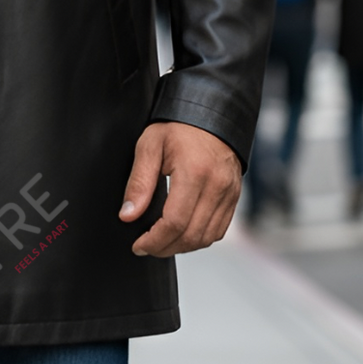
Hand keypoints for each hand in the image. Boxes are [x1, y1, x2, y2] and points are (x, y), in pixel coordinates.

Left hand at [119, 121, 242, 256]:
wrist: (211, 115)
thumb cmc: (178, 128)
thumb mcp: (149, 146)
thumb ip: (139, 183)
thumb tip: (128, 215)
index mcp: (194, 172)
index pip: (174, 222)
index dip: (154, 241)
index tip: (138, 245)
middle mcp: (216, 185)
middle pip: (190, 235)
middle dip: (165, 248)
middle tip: (146, 247)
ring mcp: (229, 193)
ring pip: (206, 237)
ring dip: (182, 247)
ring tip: (162, 242)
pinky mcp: (234, 197)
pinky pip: (218, 230)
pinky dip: (199, 239)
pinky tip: (182, 234)